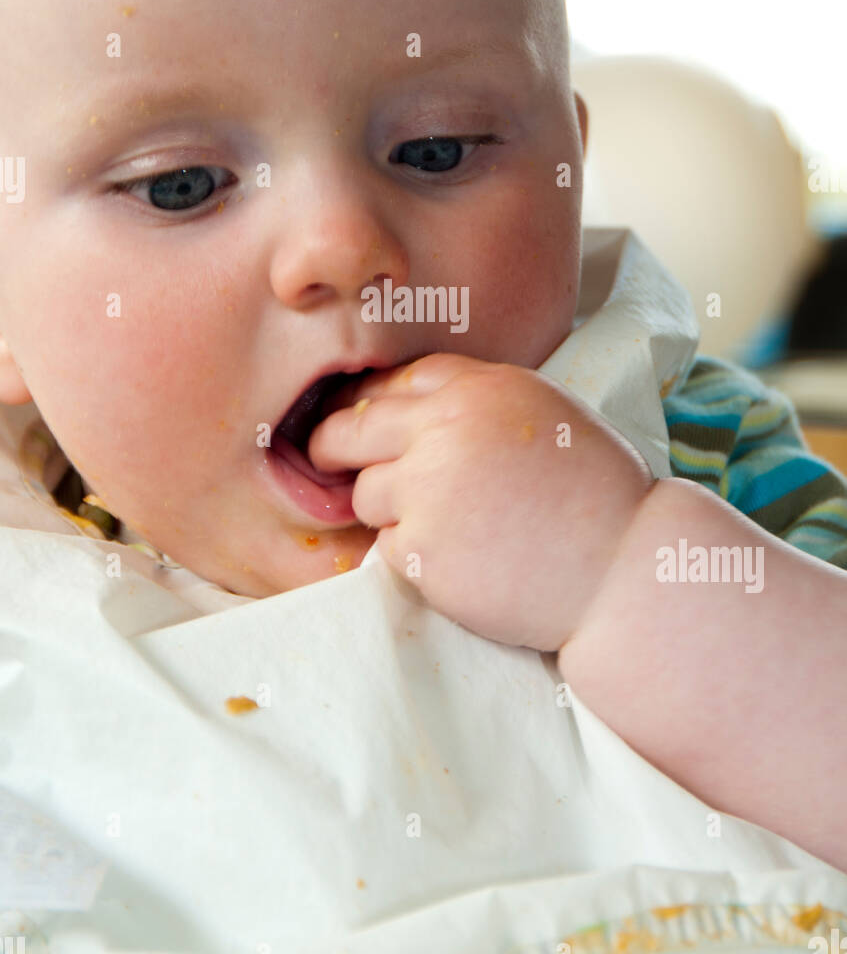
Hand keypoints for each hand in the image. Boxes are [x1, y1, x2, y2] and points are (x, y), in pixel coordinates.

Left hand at [308, 353, 654, 650]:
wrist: (623, 573)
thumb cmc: (596, 496)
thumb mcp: (545, 415)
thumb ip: (478, 403)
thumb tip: (406, 402)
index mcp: (482, 389)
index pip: (397, 380)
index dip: (372, 401)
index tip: (359, 418)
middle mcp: (446, 430)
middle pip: (352, 429)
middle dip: (334, 446)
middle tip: (328, 460)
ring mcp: (428, 491)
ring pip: (365, 493)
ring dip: (389, 509)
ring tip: (447, 526)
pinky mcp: (421, 551)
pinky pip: (387, 546)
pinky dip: (412, 556)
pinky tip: (461, 560)